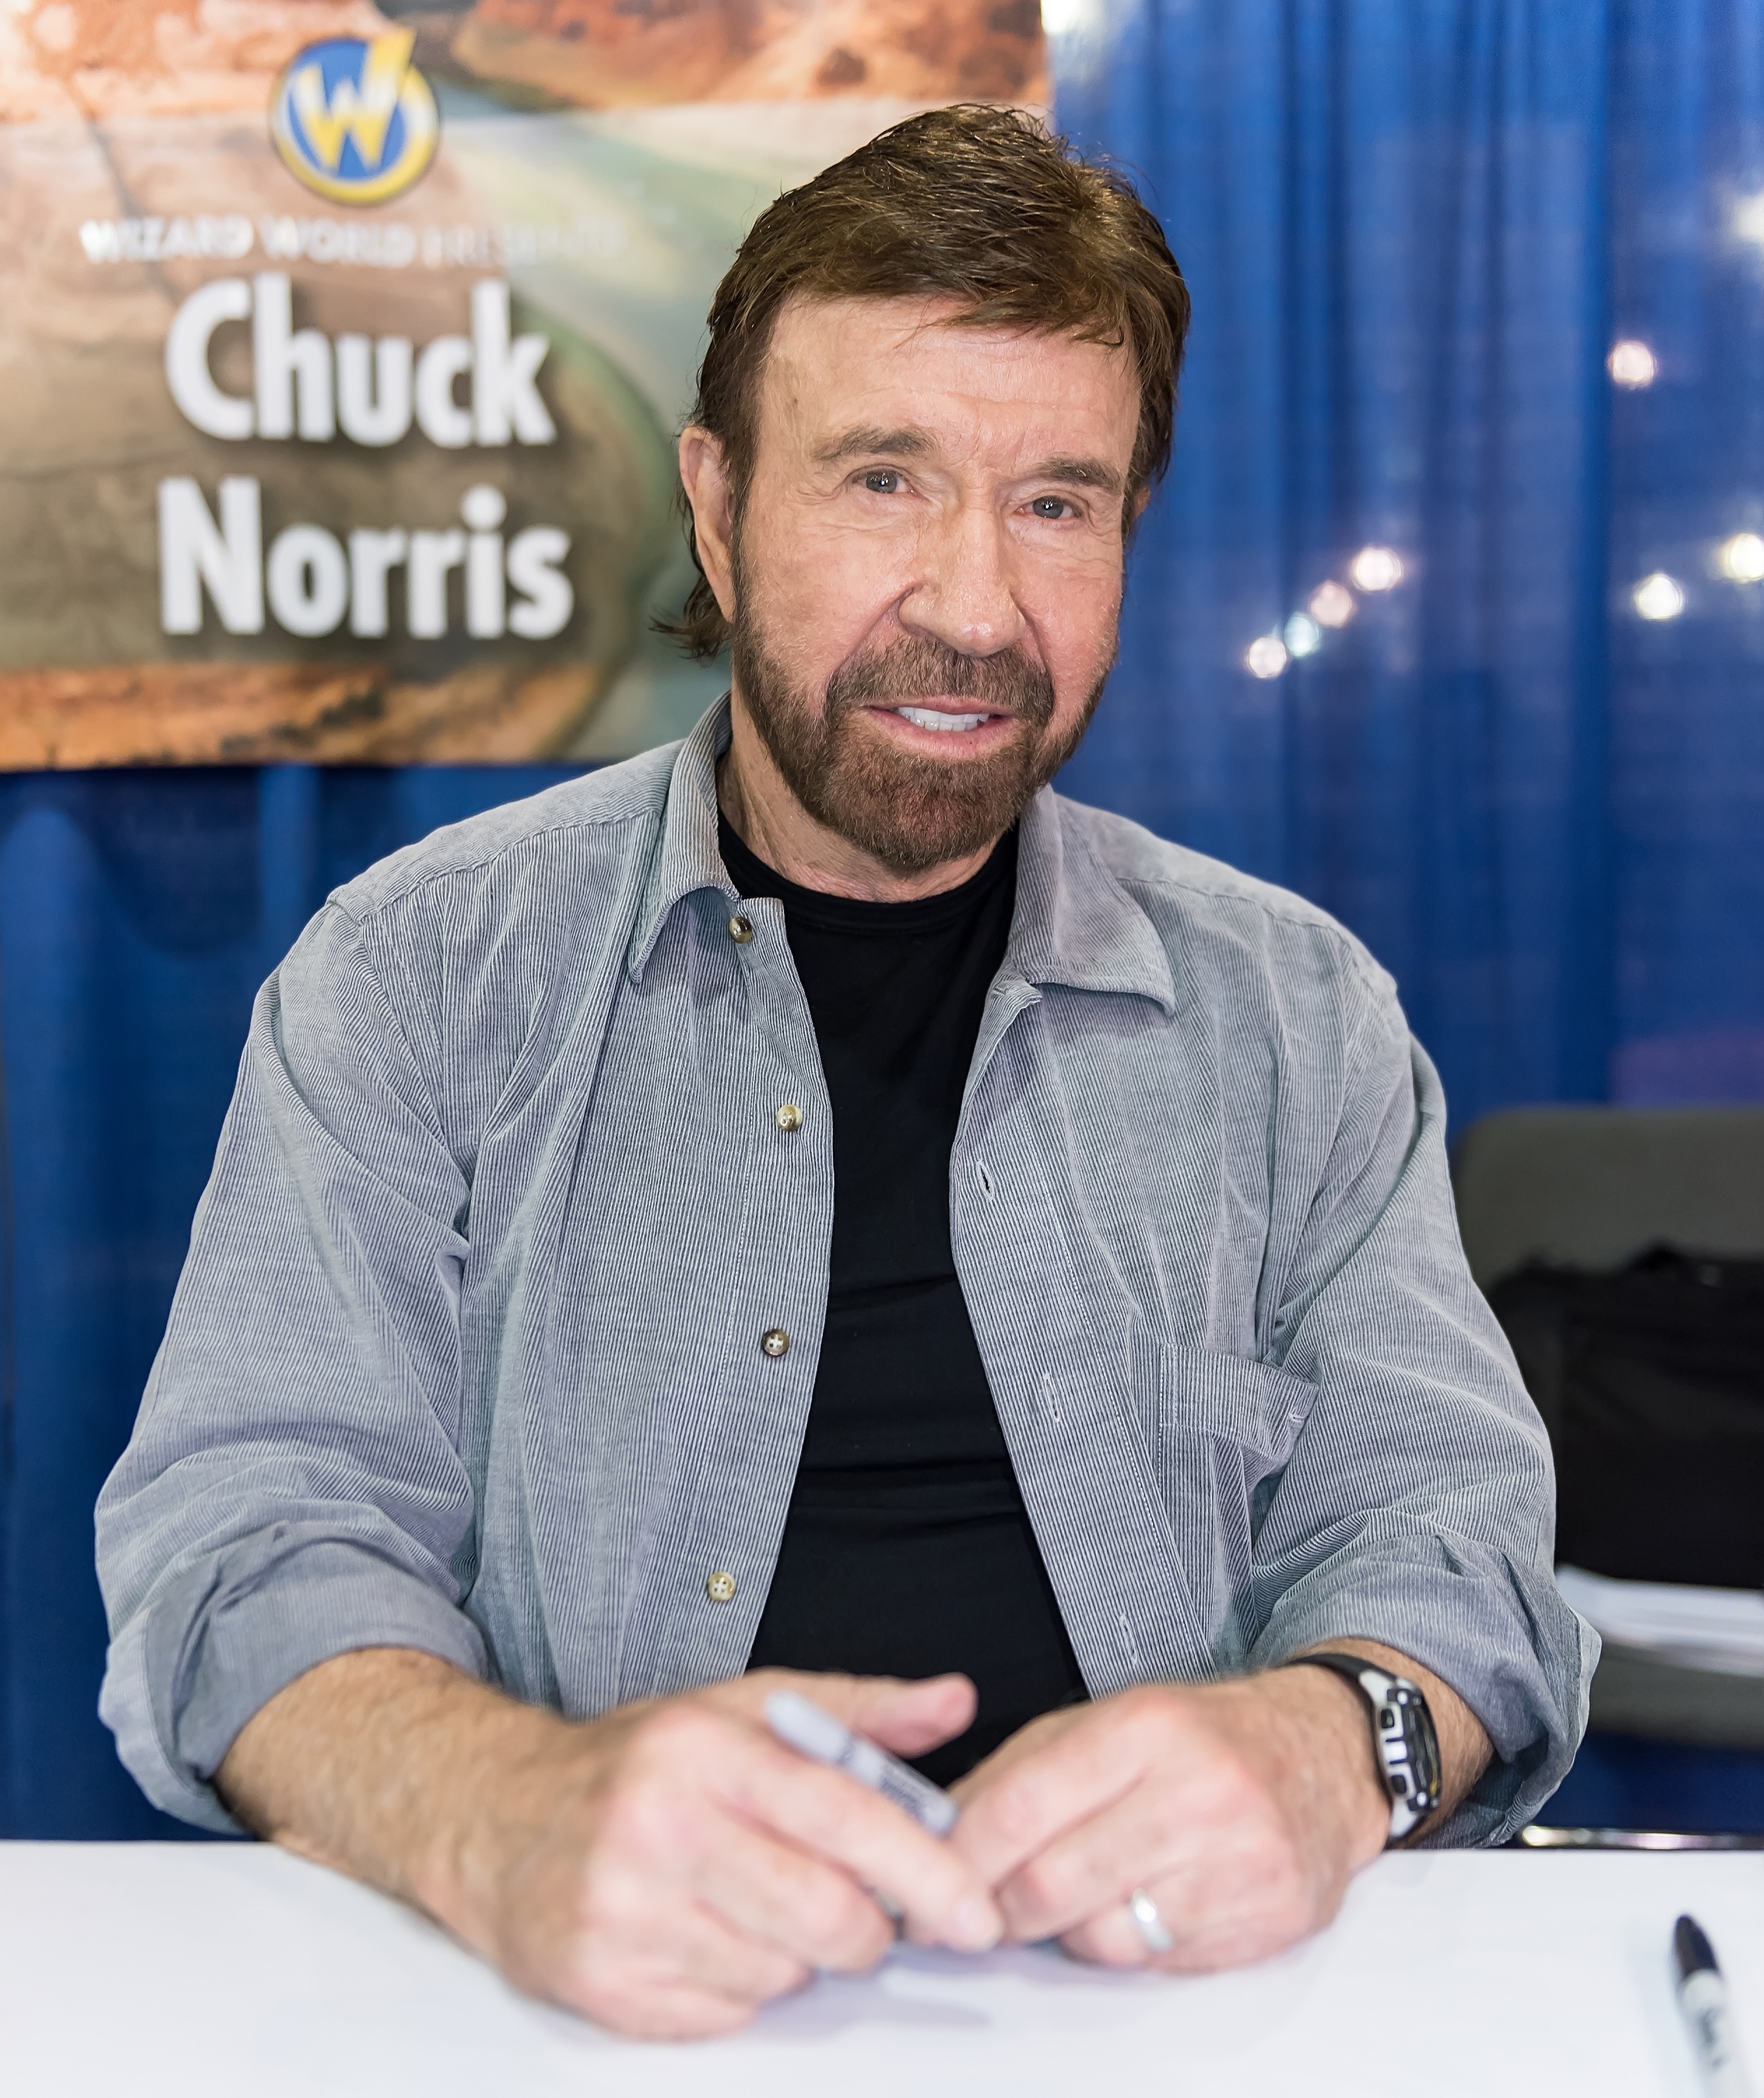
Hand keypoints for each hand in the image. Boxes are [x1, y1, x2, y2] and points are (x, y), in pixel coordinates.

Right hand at [254, 1659, 1001, 2039]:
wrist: (497, 1815)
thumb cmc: (642, 1763)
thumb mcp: (745, 1709)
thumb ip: (859, 1711)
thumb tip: (956, 1699)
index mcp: (707, 1749)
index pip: (845, 1817)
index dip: (925, 1872)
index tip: (975, 1913)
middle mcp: (661, 1827)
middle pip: (827, 1917)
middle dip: (864, 1926)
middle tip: (849, 1904)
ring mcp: (625, 1912)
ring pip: (782, 1975)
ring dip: (793, 1954)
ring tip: (751, 1902)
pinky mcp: (600, 1984)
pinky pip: (725, 2016)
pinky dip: (737, 1987)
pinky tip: (704, 1936)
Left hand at [947, 1667, 1390, 1972]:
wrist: (1324, 1757)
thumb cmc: (1203, 1739)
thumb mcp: (1107, 1723)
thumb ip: (1021, 1771)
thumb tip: (942, 1831)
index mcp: (1146, 1728)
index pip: (1022, 1808)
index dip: (961, 1858)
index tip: (928, 1883)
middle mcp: (1198, 1791)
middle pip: (1051, 1884)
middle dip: (998, 1908)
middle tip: (981, 1911)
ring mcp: (1239, 1861)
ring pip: (1101, 1937)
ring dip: (1066, 1931)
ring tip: (1076, 1896)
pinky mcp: (1269, 1919)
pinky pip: (1158, 1962)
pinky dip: (1128, 1945)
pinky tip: (1139, 1905)